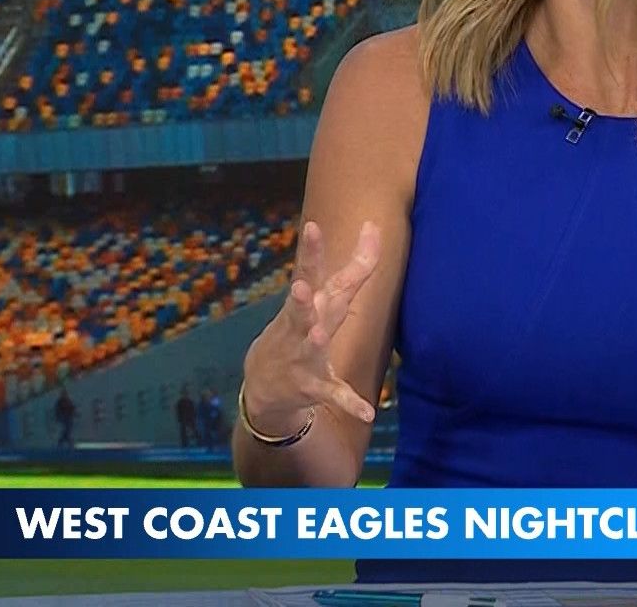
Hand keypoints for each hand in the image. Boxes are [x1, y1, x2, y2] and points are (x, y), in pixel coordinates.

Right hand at [241, 219, 380, 434]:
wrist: (262, 385)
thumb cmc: (297, 330)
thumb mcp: (317, 298)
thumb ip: (350, 266)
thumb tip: (374, 227)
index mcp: (309, 304)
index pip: (318, 273)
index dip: (323, 252)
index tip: (337, 226)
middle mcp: (304, 326)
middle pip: (306, 308)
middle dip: (302, 297)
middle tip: (298, 287)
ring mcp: (304, 356)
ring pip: (311, 346)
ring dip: (314, 340)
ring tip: (317, 335)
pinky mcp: (312, 385)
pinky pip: (334, 394)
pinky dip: (350, 402)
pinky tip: (368, 411)